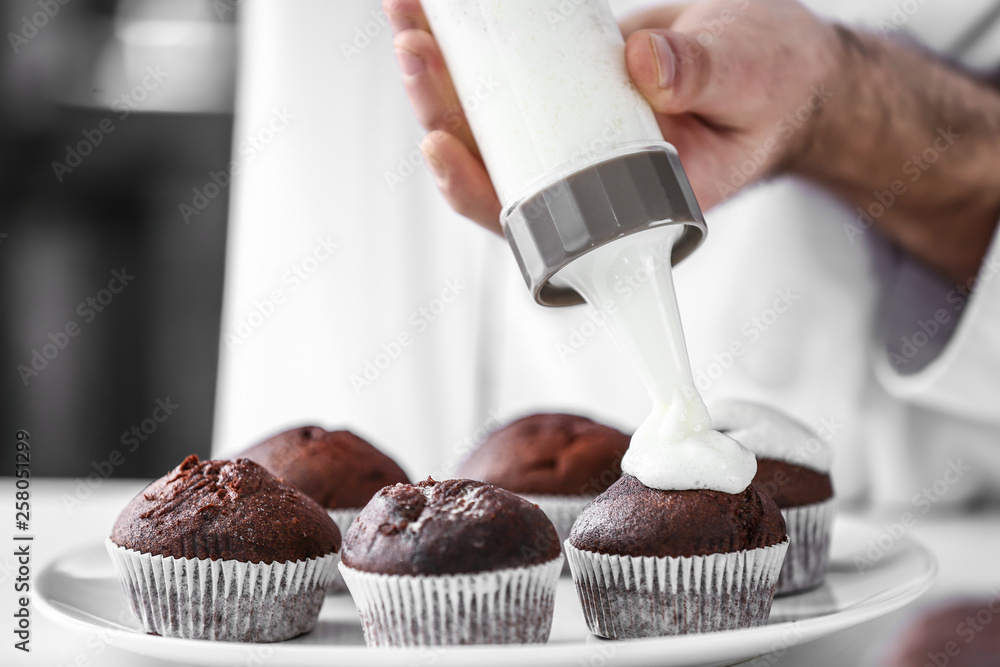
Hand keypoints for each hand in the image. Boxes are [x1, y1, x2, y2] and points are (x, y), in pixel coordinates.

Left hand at [383, 0, 842, 234]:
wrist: (774, 61)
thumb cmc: (771, 90)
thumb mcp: (751, 79)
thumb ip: (706, 76)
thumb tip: (642, 66)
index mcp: (626, 207)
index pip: (535, 222)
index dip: (478, 192)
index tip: (441, 147)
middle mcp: (585, 178)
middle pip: (491, 162)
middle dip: (440, 110)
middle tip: (415, 51)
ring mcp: (569, 135)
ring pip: (486, 119)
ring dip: (438, 72)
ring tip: (406, 14)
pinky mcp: (563, 93)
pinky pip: (507, 78)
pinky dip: (472, 45)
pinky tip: (438, 9)